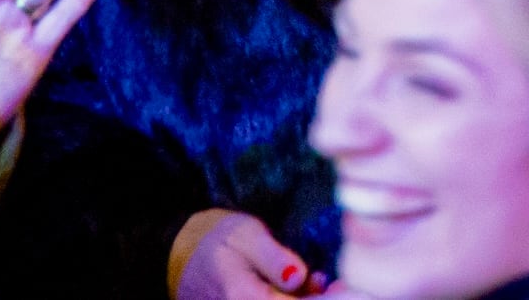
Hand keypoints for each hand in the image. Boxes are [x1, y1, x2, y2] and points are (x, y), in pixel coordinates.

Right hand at [168, 208, 323, 299]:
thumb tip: (299, 277)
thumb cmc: (217, 238)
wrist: (181, 255)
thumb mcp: (247, 236)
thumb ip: (274, 258)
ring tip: (319, 281)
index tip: (347, 286)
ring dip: (307, 299)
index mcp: (242, 296)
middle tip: (336, 283)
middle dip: (318, 299)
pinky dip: (295, 299)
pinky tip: (304, 288)